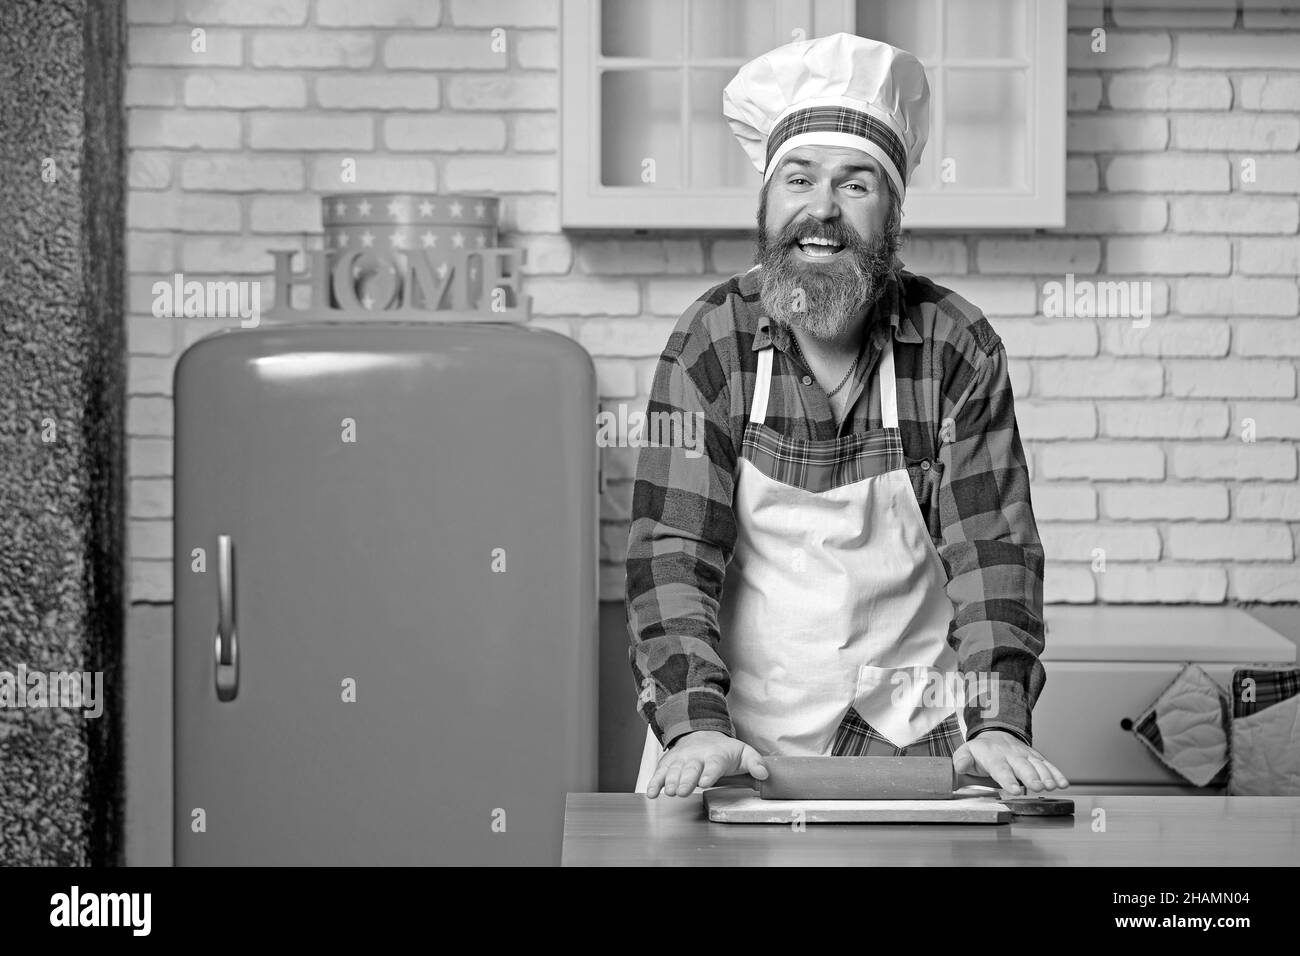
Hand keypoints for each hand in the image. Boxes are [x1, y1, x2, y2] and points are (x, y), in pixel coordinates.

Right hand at [645, 730, 768, 798]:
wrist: (701, 734)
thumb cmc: (724, 750)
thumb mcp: (744, 752)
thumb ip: (756, 763)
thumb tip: (764, 774)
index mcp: (715, 755)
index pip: (713, 764)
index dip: (708, 773)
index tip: (704, 782)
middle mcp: (696, 757)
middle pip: (690, 768)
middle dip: (685, 780)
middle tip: (682, 791)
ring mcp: (681, 759)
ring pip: (674, 770)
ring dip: (670, 781)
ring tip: (669, 791)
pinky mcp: (669, 763)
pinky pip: (660, 772)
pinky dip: (654, 782)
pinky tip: (652, 793)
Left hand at [953, 730, 1068, 795]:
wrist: (996, 734)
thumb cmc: (981, 750)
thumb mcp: (966, 752)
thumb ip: (962, 760)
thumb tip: (959, 767)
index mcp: (993, 756)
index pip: (1000, 768)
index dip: (1008, 779)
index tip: (1015, 790)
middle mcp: (1011, 755)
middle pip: (1023, 767)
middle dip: (1031, 777)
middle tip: (1038, 787)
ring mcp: (1025, 755)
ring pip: (1037, 765)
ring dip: (1046, 776)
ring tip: (1052, 786)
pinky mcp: (1036, 758)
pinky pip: (1047, 765)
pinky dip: (1056, 773)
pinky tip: (1063, 783)